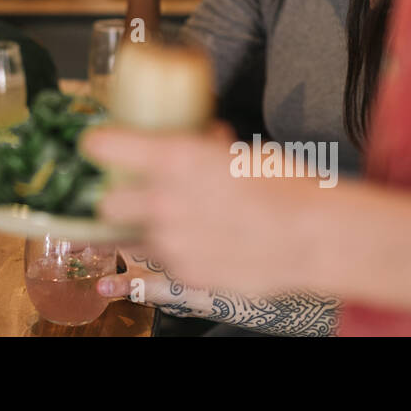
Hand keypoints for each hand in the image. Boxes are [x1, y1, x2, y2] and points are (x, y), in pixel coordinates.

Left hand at [81, 123, 324, 295]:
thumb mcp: (241, 152)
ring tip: (173, 223)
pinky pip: (162, 263)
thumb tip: (205, 137)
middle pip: (106, 203)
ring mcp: (171, 242)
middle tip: (132, 195)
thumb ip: (211, 147)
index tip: (97, 146)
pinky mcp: (185, 274)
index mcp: (174, 158)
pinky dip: (172, 254)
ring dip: (144, 229)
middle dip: (115, 199)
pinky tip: (198, 245)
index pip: (106, 147)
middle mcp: (162, 200)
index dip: (98, 145)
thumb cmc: (284, 185)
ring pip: (131, 238)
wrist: (314, 236)